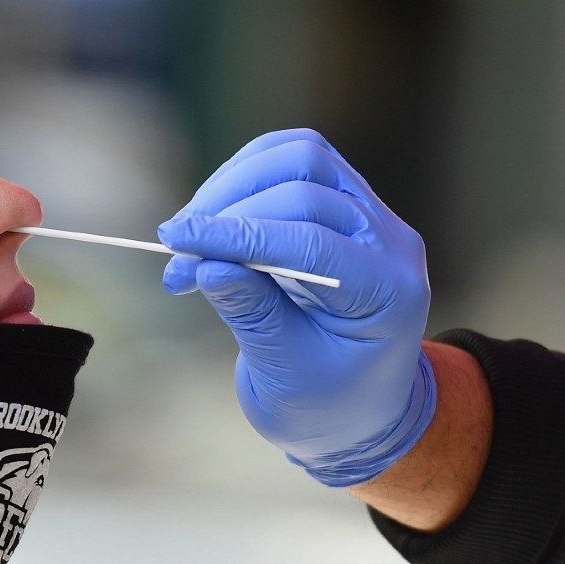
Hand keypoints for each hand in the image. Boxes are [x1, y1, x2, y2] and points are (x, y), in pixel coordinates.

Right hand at [156, 129, 435, 486]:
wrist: (357, 406)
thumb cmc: (326, 404)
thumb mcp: (286, 375)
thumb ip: (253, 316)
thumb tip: (207, 263)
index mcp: (388, 293)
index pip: (311, 241)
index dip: (237, 235)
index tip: (177, 242)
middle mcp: (388, 241)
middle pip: (305, 186)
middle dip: (229, 214)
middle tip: (176, 255)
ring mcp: (369, 214)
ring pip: (300, 157)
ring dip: (234, 185)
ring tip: (191, 233)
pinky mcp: (341, 201)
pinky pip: (293, 160)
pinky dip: (244, 177)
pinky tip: (213, 215)